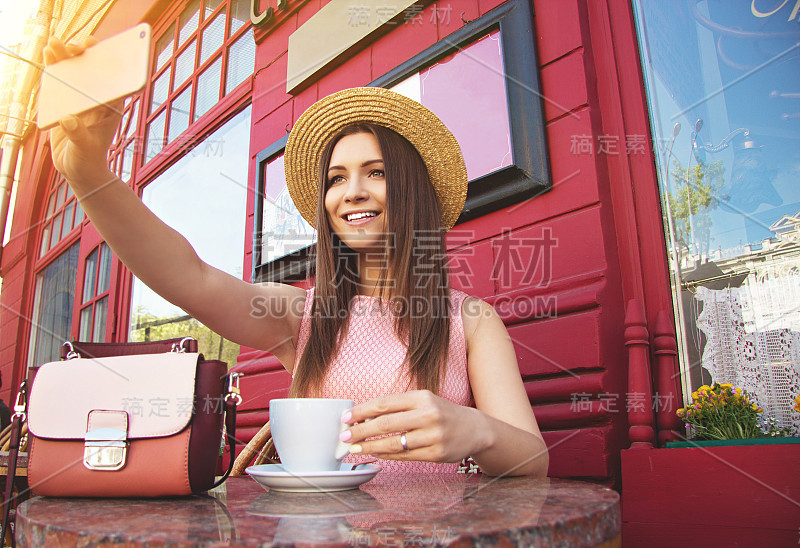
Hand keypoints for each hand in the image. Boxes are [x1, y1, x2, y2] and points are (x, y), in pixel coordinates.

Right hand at [43, 36, 123, 183]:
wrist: (77, 169)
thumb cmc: (88, 160)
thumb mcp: (85, 148)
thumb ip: (78, 134)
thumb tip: (67, 119)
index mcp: (110, 107)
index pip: (113, 79)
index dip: (107, 61)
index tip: (99, 50)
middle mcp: (97, 99)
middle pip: (92, 71)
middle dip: (83, 55)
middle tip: (73, 46)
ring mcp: (80, 99)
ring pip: (74, 72)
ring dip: (65, 56)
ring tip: (53, 43)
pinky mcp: (64, 101)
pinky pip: (59, 81)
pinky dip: (53, 67)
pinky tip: (47, 53)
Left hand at [340, 390, 488, 462]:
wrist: (474, 429)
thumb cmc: (442, 413)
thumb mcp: (424, 401)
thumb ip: (398, 407)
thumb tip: (365, 417)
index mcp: (422, 397)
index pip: (385, 403)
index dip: (362, 411)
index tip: (346, 417)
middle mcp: (428, 414)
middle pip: (385, 423)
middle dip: (361, 430)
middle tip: (344, 436)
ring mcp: (433, 435)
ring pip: (393, 443)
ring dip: (370, 446)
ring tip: (355, 448)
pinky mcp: (436, 454)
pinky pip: (405, 456)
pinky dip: (387, 456)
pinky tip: (376, 454)